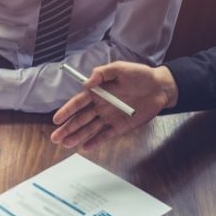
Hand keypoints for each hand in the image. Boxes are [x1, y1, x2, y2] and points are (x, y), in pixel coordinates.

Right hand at [49, 62, 178, 149]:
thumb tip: (86, 83)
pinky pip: (105, 135)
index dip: (66, 111)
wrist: (160, 87)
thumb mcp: (119, 69)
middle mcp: (100, 106)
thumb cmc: (140, 75)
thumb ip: (102, 74)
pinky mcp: (120, 127)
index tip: (56, 119)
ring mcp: (109, 118)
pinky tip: (84, 147)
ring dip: (77, 136)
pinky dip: (95, 141)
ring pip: (89, 129)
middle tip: (55, 138)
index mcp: (98, 92)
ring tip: (66, 144)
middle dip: (67, 128)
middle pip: (80, 119)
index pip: (78, 103)